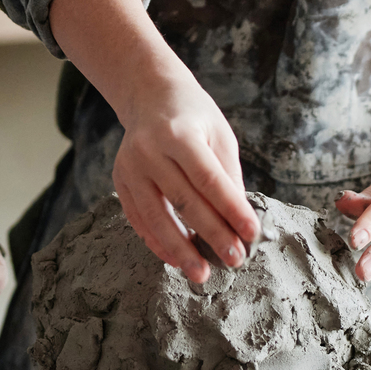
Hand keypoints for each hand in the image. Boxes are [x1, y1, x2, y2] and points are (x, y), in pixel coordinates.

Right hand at [111, 69, 261, 284]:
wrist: (150, 96)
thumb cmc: (193, 116)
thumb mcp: (219, 134)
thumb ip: (228, 175)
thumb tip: (239, 222)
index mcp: (179, 134)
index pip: (209, 179)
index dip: (231, 209)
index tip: (250, 234)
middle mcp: (149, 150)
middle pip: (184, 201)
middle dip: (212, 234)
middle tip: (235, 260)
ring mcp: (130, 167)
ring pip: (156, 217)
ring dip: (181, 249)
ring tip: (202, 273)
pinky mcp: (120, 181)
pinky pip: (138, 219)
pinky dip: (157, 242)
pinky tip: (176, 259)